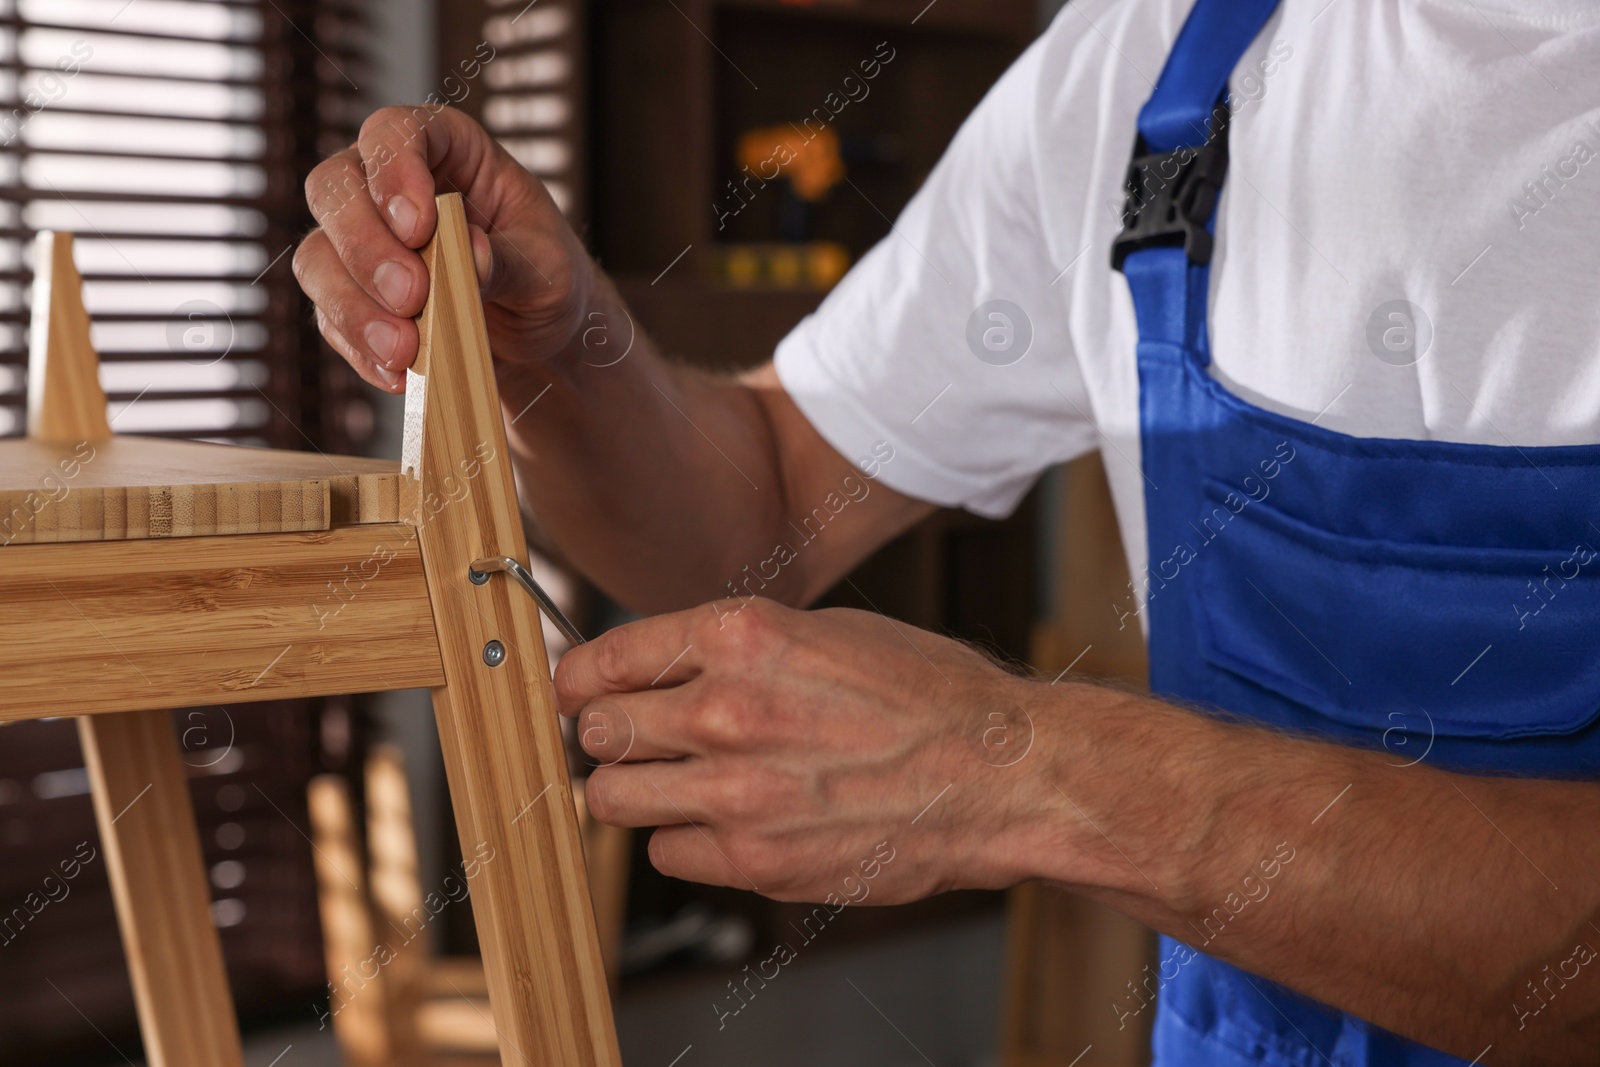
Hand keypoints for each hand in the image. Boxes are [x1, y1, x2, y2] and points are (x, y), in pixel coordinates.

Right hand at [293, 105, 592, 392]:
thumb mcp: (549, 267)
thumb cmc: (546, 278)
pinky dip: (360, 347)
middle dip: (365, 245)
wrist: (537, 336)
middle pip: (334, 188)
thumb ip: (509, 260)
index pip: (394, 132)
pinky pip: (330, 316)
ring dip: (354, 306)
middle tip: (411, 295)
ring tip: (405, 350)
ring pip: (318, 256)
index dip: (393, 170)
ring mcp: (361, 240)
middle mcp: (387, 185)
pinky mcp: (350, 296)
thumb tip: (468, 255)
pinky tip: (398, 373)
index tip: (418, 225)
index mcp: (446, 150)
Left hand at [553, 597, 1047, 904]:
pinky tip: (724, 821)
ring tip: (669, 784)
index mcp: (741, 638)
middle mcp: (726, 711)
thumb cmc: (926, 696)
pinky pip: (667, 852)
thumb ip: (736, 649)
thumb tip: (666, 666)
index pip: (606, 659)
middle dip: (606, 734)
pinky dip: (683, 839)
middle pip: (597, 732)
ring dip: (631, 790)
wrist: (997, 774)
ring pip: (613, 799)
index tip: (577, 689)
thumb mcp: (825, 631)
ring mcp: (736, 792)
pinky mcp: (756, 861)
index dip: (580, 677)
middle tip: (629, 739)